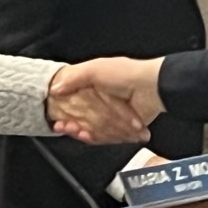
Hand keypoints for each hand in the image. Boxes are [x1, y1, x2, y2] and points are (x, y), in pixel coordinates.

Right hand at [46, 58, 162, 144]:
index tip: (56, 115)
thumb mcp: (96, 69)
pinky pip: (106, 137)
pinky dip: (96, 138)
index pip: (76, 101)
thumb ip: (75, 78)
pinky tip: (87, 136)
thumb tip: (55, 87)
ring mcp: (114, 115)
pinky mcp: (123, 128)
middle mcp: (106, 101)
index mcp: (97, 86)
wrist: (152, 87)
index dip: (64, 109)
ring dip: (81, 131)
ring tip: (74, 131)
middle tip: (62, 125)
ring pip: (93, 128)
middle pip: (83, 117)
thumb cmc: (126, 74)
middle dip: (71, 122)